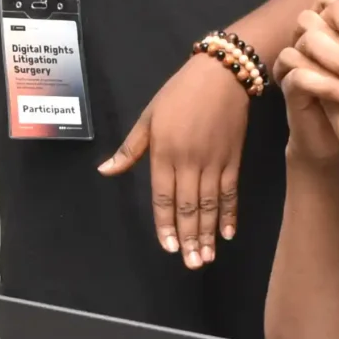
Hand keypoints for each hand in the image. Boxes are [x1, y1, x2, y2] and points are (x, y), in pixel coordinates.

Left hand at [100, 55, 253, 267]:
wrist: (222, 74)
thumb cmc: (180, 93)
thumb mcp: (148, 117)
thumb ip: (130, 149)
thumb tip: (105, 172)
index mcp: (165, 154)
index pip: (163, 198)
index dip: (166, 226)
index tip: (169, 249)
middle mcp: (189, 163)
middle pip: (188, 208)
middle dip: (190, 238)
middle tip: (192, 265)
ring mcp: (214, 163)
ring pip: (210, 205)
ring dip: (209, 233)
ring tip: (207, 257)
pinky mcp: (233, 159)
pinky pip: (231, 192)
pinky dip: (231, 213)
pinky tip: (229, 233)